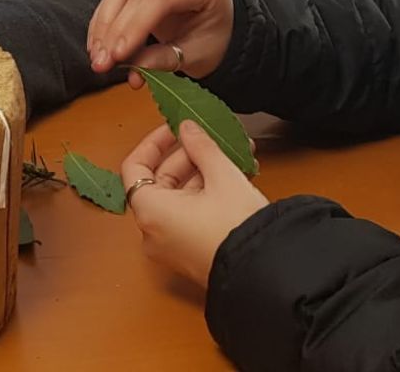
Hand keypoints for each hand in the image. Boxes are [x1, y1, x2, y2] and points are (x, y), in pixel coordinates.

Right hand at [87, 0, 232, 86]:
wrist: (220, 29)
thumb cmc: (215, 40)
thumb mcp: (199, 57)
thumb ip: (166, 60)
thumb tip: (134, 69)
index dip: (134, 26)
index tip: (117, 55)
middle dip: (113, 32)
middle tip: (101, 64)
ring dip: (103, 27)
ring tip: (98, 58)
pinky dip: (105, 23)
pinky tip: (99, 46)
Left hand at [121, 120, 268, 287]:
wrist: (265, 273)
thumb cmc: (237, 226)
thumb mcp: (222, 175)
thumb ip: (201, 146)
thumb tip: (187, 128)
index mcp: (150, 212)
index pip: (134, 166)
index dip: (154, 142)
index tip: (175, 128)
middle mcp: (152, 232)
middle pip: (159, 181)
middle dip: (187, 156)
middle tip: (212, 139)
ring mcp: (170, 246)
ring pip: (177, 198)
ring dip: (201, 173)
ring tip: (232, 156)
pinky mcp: (189, 253)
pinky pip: (187, 216)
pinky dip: (204, 195)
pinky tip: (232, 178)